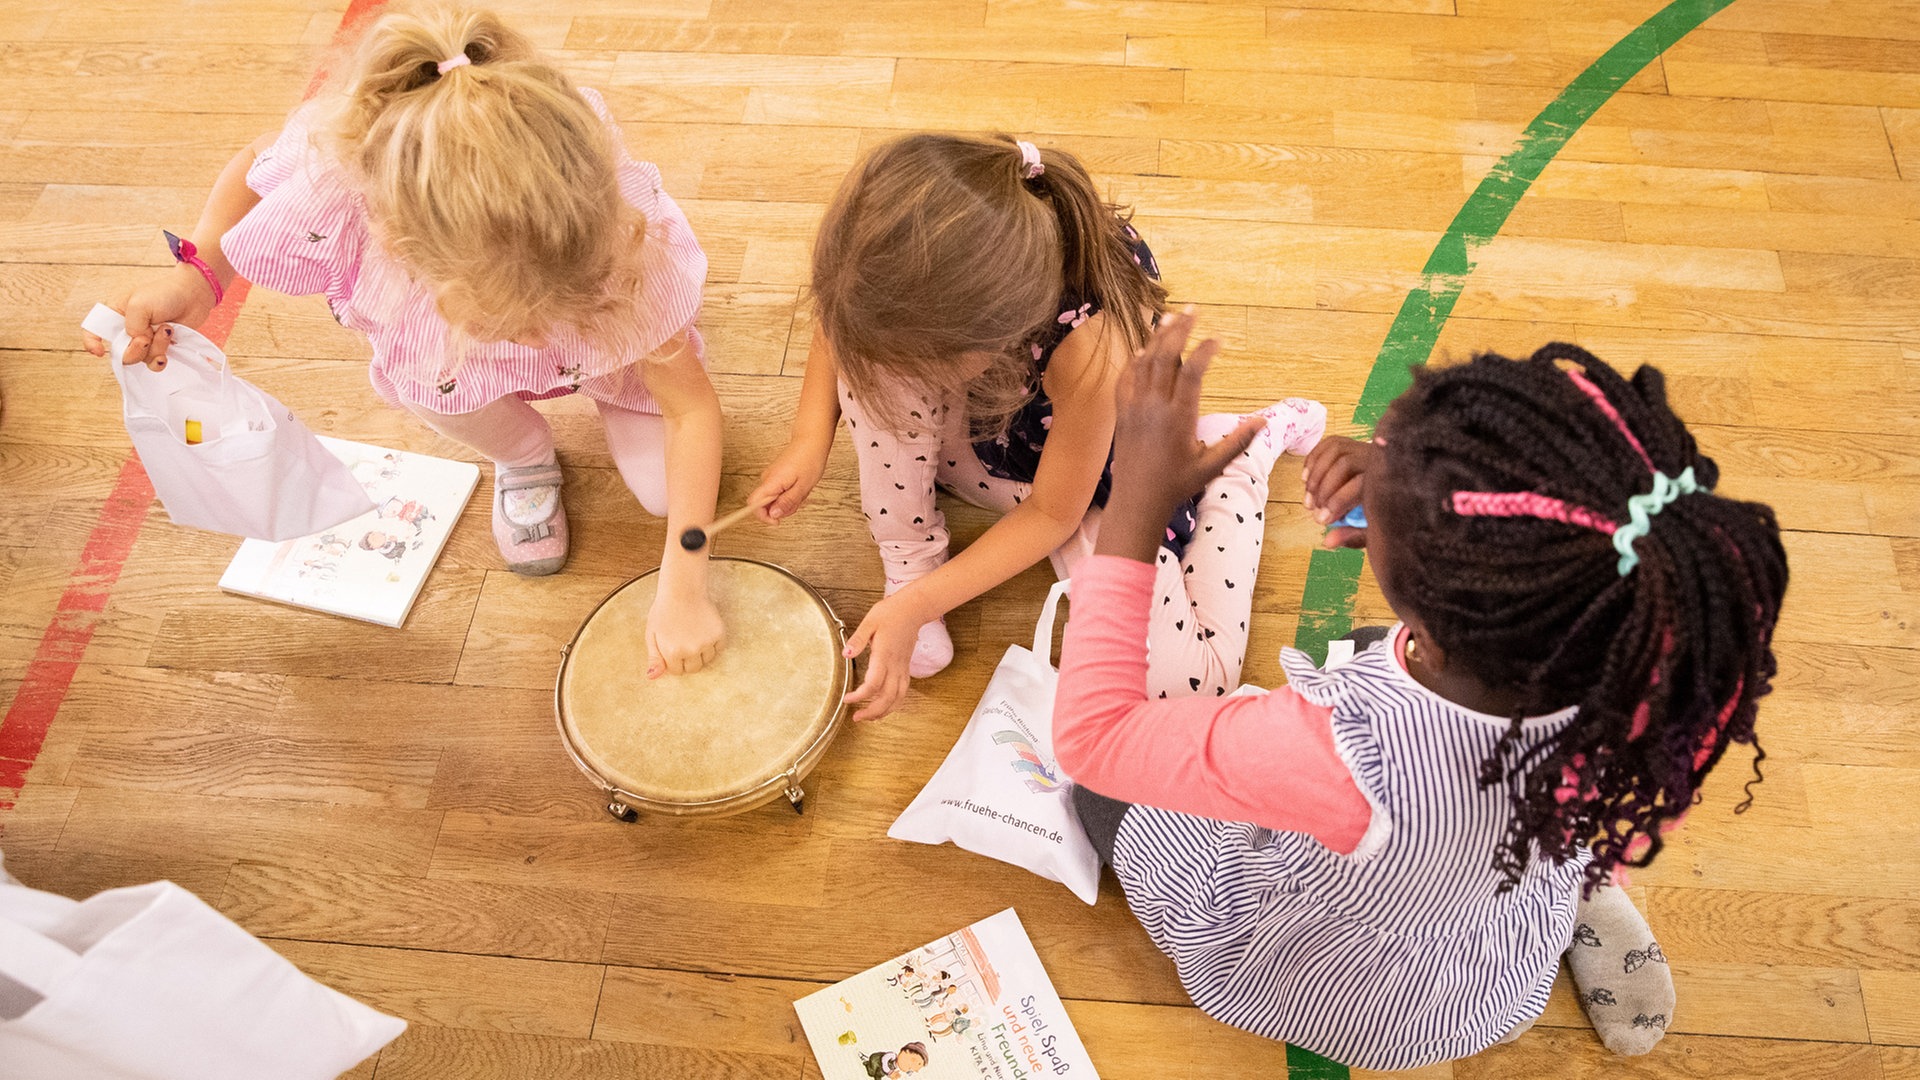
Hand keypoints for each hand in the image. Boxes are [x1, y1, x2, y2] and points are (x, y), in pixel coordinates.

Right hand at [80, 264, 218, 369]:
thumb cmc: (164, 293)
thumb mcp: (140, 304)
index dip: (92, 343)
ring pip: (141, 359)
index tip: (100, 352)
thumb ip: (132, 326)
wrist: (193, 295)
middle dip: (135, 349)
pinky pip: (156, 362)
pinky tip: (171, 340)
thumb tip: (137, 342)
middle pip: (121, 353)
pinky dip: (162, 356)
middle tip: (147, 338)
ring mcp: (145, 340)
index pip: (94, 330)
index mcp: (115, 314)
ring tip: (166, 329)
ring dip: (155, 348)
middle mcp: (128, 329)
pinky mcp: (161, 347)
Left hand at [646, 588, 725, 677]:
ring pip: (707, 660)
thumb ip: (654, 658)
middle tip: (684, 640)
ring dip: (702, 652)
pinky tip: (704, 630)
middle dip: (688, 659)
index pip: (678, 671)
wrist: (682, 590)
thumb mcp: (652, 635)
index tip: (673, 645)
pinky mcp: (719, 634)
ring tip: (694, 633)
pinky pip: (719, 648)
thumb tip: (652, 678)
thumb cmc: (664, 612)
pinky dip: (714, 643)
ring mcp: (706, 642)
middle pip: (694, 668)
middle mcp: (690, 650)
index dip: (674, 660)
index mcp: (672, 652)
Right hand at [750, 438, 828, 522]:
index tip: (777, 521)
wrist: (811, 441)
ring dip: (787, 501)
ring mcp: (770, 477)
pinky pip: (778, 492)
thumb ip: (788, 502)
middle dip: (781, 509)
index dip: (763, 517)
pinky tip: (798, 486)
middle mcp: (767, 479)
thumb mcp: (803, 486)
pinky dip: (788, 494)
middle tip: (798, 500)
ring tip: (800, 490)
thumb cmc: (809, 459)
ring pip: (773, 499)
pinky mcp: (775, 476)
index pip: (754, 504)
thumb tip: (774, 515)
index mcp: (771, 481)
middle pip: (764, 505)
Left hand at [839, 592, 926, 721]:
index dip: (860, 696)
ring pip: (898, 698)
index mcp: (884, 655)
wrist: (913, 609)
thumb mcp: (870, 621)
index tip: (847, 699)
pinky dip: (894, 703)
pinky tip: (885, 707)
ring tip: (870, 717)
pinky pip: (903, 691)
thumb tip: (846, 653)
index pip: (873, 684)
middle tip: (856, 717)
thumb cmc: (891, 613)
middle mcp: (895, 665)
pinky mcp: (906, 667)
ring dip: (884, 711)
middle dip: (872, 712)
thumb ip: (858, 639)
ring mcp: (902, 667)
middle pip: (887, 697)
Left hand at [1100, 308, 1262, 560]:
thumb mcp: (1211, 466)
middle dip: (1179, 330)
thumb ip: (1237, 442)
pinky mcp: (1121, 413)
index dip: (1205, 351)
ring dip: (1157, 338)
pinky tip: (1143, 349)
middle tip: (1193, 310)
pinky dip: (1135, 360)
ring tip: (1170, 317)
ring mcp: (1134, 408)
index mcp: (1179, 418)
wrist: (1137, 501)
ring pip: (1144, 363)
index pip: (1192, 373)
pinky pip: (1126, 379)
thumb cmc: (1177, 485)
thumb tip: (1263, 421)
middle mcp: (1154, 407)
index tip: (1218, 339)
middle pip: (1166, 357)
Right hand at [1302, 435, 1378, 548]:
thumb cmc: (1383, 516)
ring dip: (1316, 475)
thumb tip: (1327, 541)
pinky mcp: (1351, 444)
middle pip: (1344, 464)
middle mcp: (1376, 460)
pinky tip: (1305, 480)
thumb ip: (1353, 536)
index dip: (1337, 501)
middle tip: (1313, 509)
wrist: (1395, 495)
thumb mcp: (1372, 532)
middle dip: (1324, 488)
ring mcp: (1364, 448)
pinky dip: (1313, 460)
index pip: (1359, 484)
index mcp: (1385, 482)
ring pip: (1335, 451)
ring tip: (1308, 497)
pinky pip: (1328, 445)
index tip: (1322, 520)